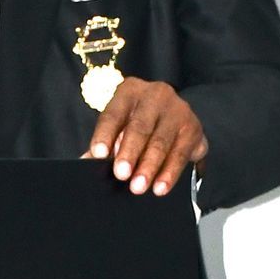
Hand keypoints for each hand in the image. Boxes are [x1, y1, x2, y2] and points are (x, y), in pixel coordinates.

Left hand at [83, 76, 208, 196]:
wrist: (174, 119)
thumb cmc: (138, 125)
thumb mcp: (119, 128)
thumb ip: (105, 144)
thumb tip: (86, 161)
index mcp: (130, 91)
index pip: (114, 113)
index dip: (105, 134)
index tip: (99, 154)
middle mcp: (156, 94)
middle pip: (140, 126)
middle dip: (129, 152)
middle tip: (121, 174)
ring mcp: (178, 109)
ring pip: (161, 141)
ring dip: (149, 167)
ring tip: (138, 187)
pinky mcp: (193, 127)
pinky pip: (180, 153)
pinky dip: (169, 173)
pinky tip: (160, 188)